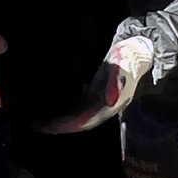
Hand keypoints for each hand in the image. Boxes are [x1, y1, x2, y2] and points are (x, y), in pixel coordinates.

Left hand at [38, 35, 152, 134]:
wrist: (140, 51)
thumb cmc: (130, 56)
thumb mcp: (124, 65)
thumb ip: (116, 81)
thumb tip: (109, 100)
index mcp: (110, 104)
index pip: (86, 119)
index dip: (68, 124)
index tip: (50, 127)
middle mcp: (105, 106)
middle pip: (80, 121)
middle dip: (59, 125)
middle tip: (36, 126)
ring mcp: (101, 101)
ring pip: (78, 115)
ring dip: (60, 119)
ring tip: (39, 121)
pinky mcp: (97, 93)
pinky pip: (79, 106)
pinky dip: (65, 109)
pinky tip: (52, 108)